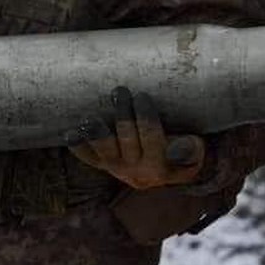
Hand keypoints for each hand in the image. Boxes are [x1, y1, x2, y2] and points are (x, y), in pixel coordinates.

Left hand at [65, 86, 206, 190]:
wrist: (169, 173)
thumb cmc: (185, 153)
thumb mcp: (195, 153)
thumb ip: (189, 150)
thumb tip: (176, 150)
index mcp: (161, 165)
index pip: (152, 137)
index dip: (146, 117)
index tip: (142, 96)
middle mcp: (136, 170)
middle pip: (126, 139)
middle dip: (122, 114)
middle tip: (119, 92)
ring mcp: (116, 168)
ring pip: (104, 151)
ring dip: (96, 133)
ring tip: (89, 119)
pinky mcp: (102, 165)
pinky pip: (88, 157)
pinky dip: (78, 146)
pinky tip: (69, 133)